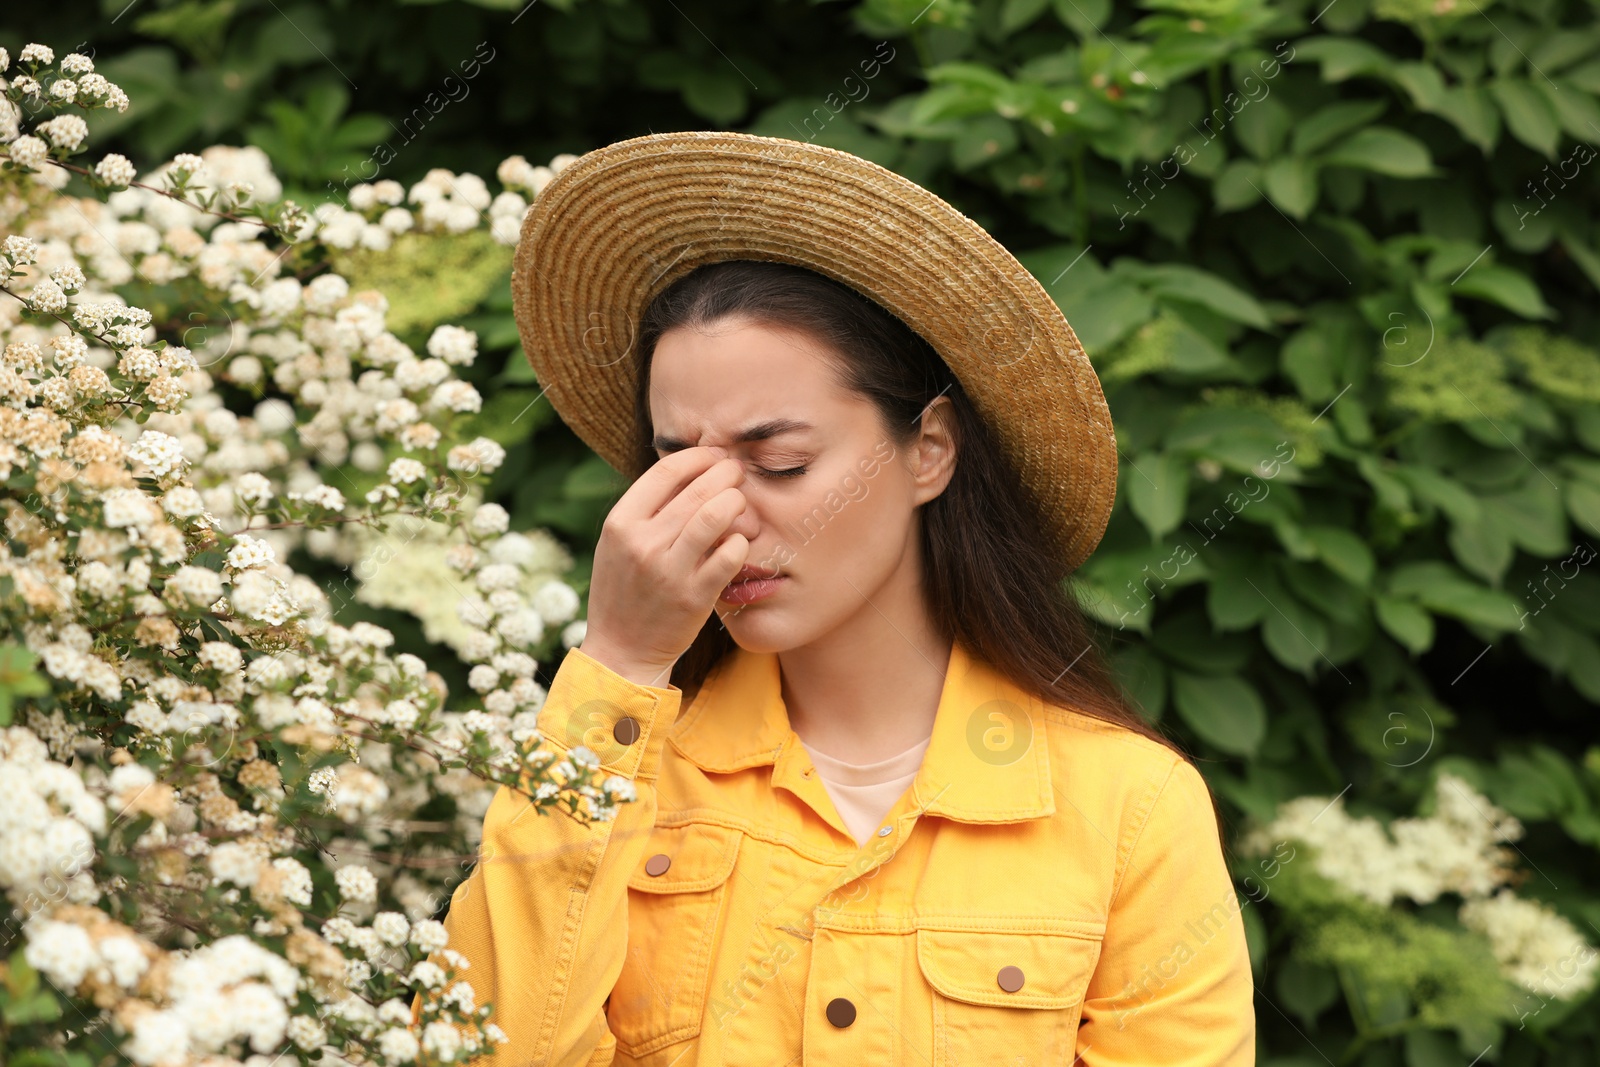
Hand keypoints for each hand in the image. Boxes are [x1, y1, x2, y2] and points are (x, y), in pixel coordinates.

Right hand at [578, 445, 749, 686]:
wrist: (622, 650)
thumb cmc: (625, 590)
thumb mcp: (618, 544)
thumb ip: (647, 510)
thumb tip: (692, 470)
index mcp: (620, 523)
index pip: (666, 470)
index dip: (699, 456)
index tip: (714, 456)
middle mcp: (643, 542)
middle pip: (698, 488)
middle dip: (726, 474)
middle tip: (737, 474)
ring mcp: (669, 570)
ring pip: (716, 515)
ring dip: (736, 502)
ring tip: (741, 504)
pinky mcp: (695, 596)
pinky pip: (730, 553)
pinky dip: (740, 541)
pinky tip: (738, 542)